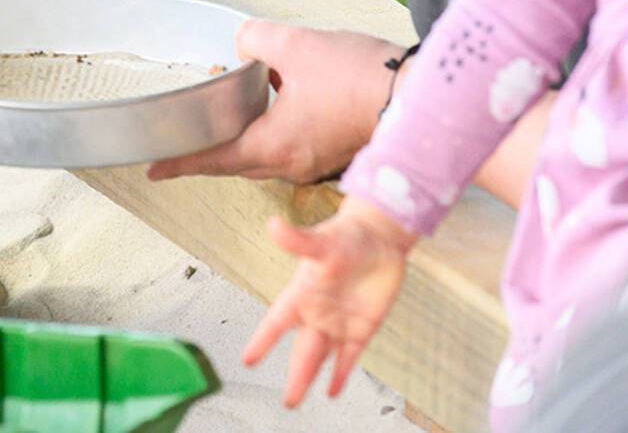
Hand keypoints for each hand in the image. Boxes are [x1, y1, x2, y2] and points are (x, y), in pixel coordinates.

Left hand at [148, 20, 399, 182]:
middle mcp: (290, 163)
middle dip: (211, 142)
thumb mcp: (294, 45)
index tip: (153, 169)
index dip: (180, 162)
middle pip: (236, 159)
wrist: (421, 96)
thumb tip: (243, 42)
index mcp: (272, 146)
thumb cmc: (359, 77)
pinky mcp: (335, 149)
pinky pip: (292, 143)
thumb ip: (256, 40)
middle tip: (189, 125)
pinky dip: (275, 124)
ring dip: (246, 129)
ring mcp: (315, 160)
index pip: (212, 158)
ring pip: (265, 151)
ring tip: (236, 95)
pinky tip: (281, 91)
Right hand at [245, 200, 413, 407]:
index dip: (263, 341)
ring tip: (294, 401)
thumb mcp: (323, 241)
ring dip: (309, 379)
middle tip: (287, 402)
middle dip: (295, 376)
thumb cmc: (347, 235)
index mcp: (302, 294)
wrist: (380, 238)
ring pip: (321, 358)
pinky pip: (349, 356)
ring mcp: (339, 322)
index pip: (277, 323)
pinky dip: (340, 374)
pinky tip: (332, 391)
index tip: (248, 360)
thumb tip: (274, 225)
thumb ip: (298, 240)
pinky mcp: (362, 328)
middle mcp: (316, 313)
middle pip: (303, 351)